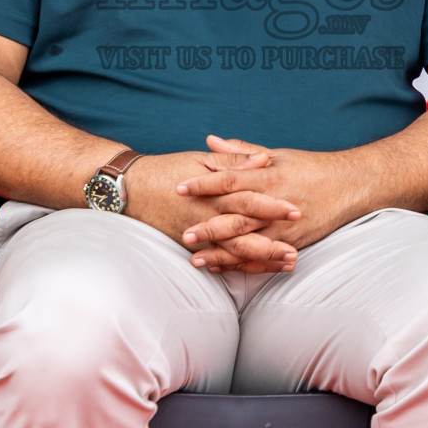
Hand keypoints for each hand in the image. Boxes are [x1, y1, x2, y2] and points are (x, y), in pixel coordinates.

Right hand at [123, 149, 301, 273]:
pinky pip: (216, 260)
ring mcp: (198, 233)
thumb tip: (264, 158)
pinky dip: (236, 266)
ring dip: (261, 259)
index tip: (297, 210)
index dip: (273, 205)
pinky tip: (256, 270)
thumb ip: (234, 160)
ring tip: (285, 264)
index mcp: (214, 191)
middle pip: (245, 231)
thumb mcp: (201, 159)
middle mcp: (207, 215)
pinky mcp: (189, 245)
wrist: (130, 188)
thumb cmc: (167, 169)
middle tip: (296, 250)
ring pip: (233, 251)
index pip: (249, 199)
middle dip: (272, 242)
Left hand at [176, 136, 359, 265]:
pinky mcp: (293, 242)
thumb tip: (210, 140)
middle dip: (208, 226)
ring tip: (196, 260)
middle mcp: (274, 203)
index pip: (230, 180)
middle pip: (236, 216)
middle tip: (182, 234)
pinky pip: (264, 256)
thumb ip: (241, 152)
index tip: (179, 188)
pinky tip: (222, 269)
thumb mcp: (277, 154)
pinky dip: (242, 264)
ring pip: (248, 242)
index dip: (203, 184)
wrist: (350, 186)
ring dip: (221, 253)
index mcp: (268, 176)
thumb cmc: (310, 167)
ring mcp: (284, 226)